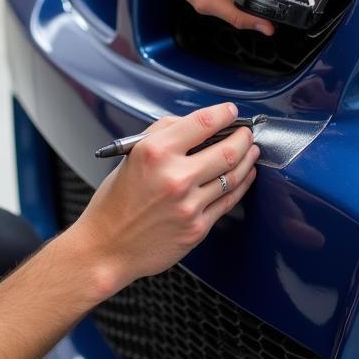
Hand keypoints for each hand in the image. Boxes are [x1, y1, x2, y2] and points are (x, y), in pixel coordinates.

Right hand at [69, 103, 258, 295]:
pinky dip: (242, 184)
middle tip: (246, 133)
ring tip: (251, 151)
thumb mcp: (131, 157)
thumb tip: (194, 124)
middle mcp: (174, 177)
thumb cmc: (115, 203)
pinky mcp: (197, 227)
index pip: (202, 123)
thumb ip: (162, 134)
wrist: (106, 247)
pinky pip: (228, 200)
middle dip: (243, 137)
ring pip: (234, 175)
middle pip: (228, 150)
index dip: (224, 113)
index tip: (230, 111)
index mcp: (154, 152)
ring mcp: (189, 204)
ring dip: (248, 159)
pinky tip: (244, 176)